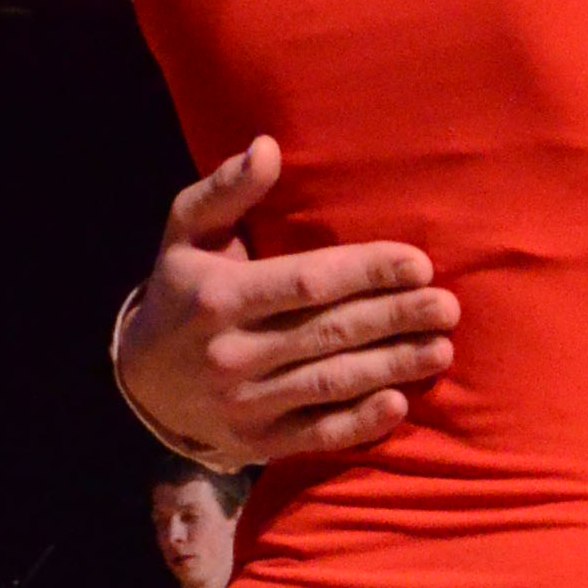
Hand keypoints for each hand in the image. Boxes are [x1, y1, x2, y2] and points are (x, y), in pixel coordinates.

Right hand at [114, 139, 459, 464]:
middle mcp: (232, 352)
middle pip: (329, 333)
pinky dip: (359, 422)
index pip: (308, 282)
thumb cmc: (182, 291)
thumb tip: (267, 147)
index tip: (418, 264)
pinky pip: (316, 434)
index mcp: (221, 296)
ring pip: (331, 383)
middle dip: (394, 318)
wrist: (140, 381)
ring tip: (441, 349)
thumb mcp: (187, 233)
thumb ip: (226, 190)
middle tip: (447, 307)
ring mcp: (244, 402)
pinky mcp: (257, 441)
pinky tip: (399, 403)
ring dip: (391, 366)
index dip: (367, 273)